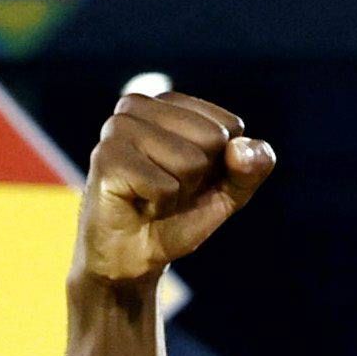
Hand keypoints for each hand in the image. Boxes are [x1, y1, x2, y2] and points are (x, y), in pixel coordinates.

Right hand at [75, 91, 274, 286]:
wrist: (134, 252)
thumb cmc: (179, 213)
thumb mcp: (230, 191)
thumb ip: (251, 167)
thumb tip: (242, 148)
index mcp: (170, 102)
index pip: (230, 125)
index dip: (223, 164)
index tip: (194, 177)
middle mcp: (139, 105)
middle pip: (212, 139)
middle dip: (201, 177)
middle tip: (170, 188)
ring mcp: (118, 128)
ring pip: (190, 161)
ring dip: (180, 192)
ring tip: (153, 194)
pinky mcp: (105, 158)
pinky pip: (165, 186)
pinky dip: (161, 204)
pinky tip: (139, 202)